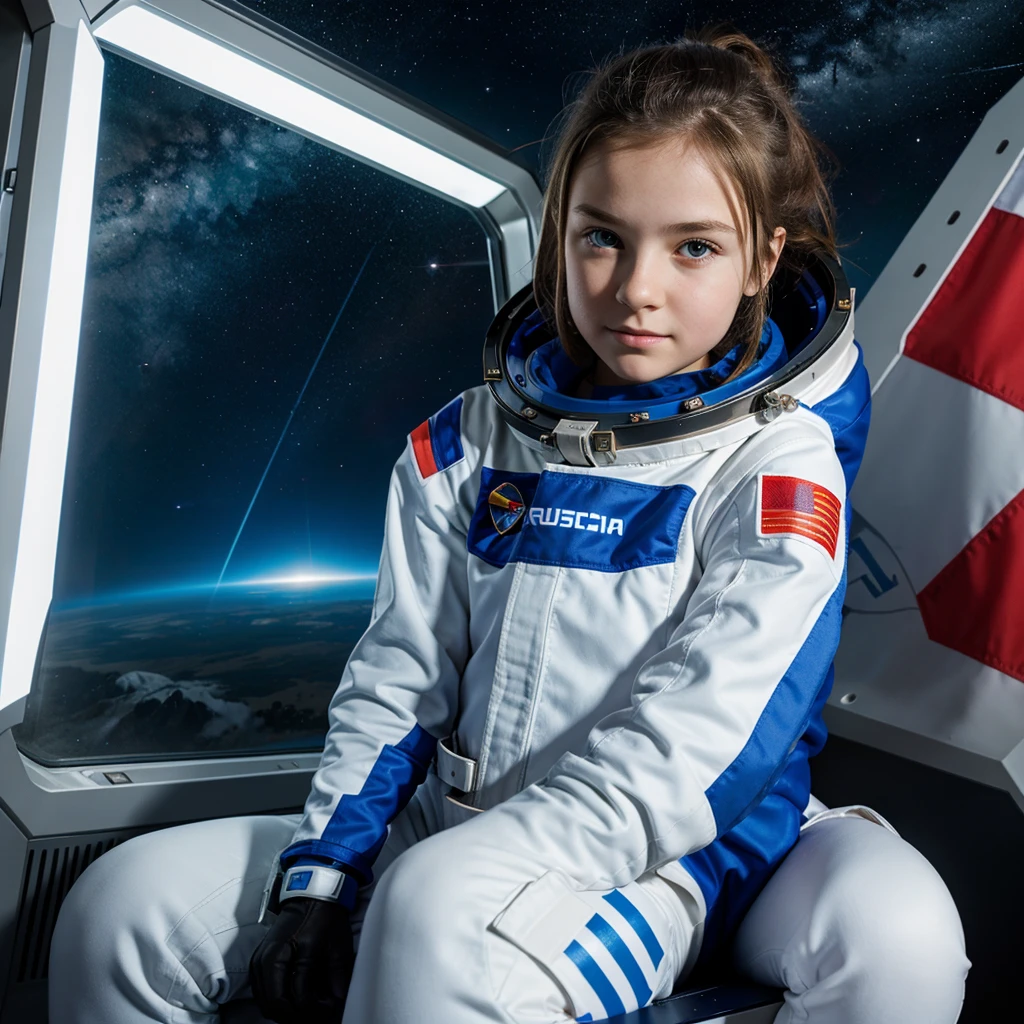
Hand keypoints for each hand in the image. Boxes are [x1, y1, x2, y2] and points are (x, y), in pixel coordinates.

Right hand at [249, 896, 353, 1023]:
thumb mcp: (338, 946)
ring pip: (266, 1004)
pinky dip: (276, 1002)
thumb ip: (337, 976)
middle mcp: (268, 959)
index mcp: (289, 953)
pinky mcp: (257, 962)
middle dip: (297, 1016)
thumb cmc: (326, 918)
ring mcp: (259, 961)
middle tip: (318, 1011)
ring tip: (308, 1005)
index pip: (295, 1000)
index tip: (331, 1006)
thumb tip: (337, 1002)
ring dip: (285, 1012)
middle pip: (275, 1007)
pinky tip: (294, 998)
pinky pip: (261, 994)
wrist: (311, 896)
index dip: (316, 1011)